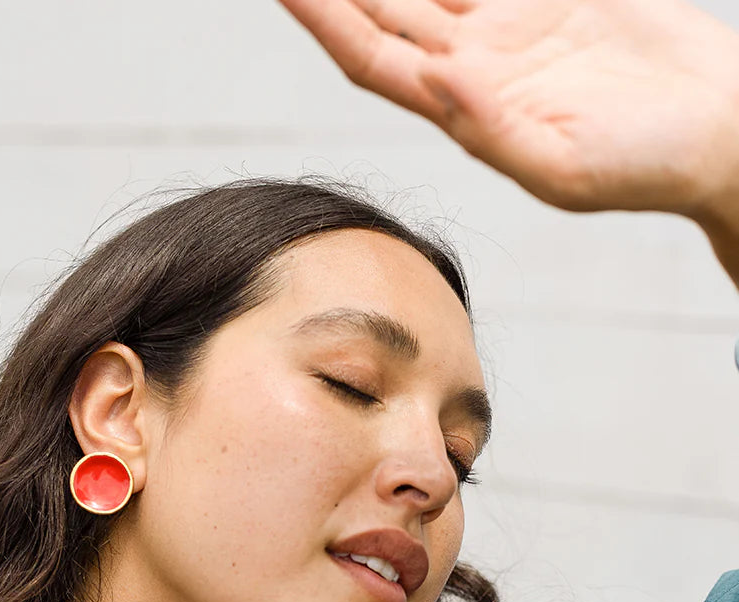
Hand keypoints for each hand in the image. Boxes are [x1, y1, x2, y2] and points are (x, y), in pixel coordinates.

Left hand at [278, 0, 738, 221]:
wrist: (722, 131)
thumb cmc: (652, 166)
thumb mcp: (565, 166)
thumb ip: (495, 129)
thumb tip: (435, 81)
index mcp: (468, 110)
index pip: (372, 57)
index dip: (323, 20)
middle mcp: (477, 63)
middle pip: (383, 6)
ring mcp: (514, 23)